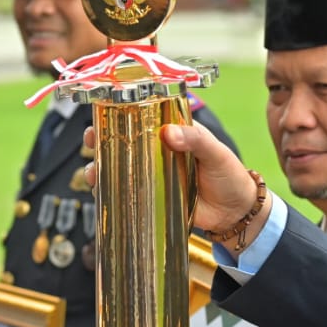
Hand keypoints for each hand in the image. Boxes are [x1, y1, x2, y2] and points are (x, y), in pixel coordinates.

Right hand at [86, 121, 269, 248]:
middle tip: (91, 142)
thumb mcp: (215, 152)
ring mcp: (153, 176)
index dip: (120, 114)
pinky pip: (128, 193)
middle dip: (102, 142)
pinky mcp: (153, 198)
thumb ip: (195, 139)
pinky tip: (101, 193)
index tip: (104, 113)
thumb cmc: (230, 176)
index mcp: (173, 134)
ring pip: (121, 169)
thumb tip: (168, 132)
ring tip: (93, 173)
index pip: (143, 118)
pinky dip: (112, 193)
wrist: (236, 213)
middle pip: (123, 143)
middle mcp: (158, 153)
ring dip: (101, 170)